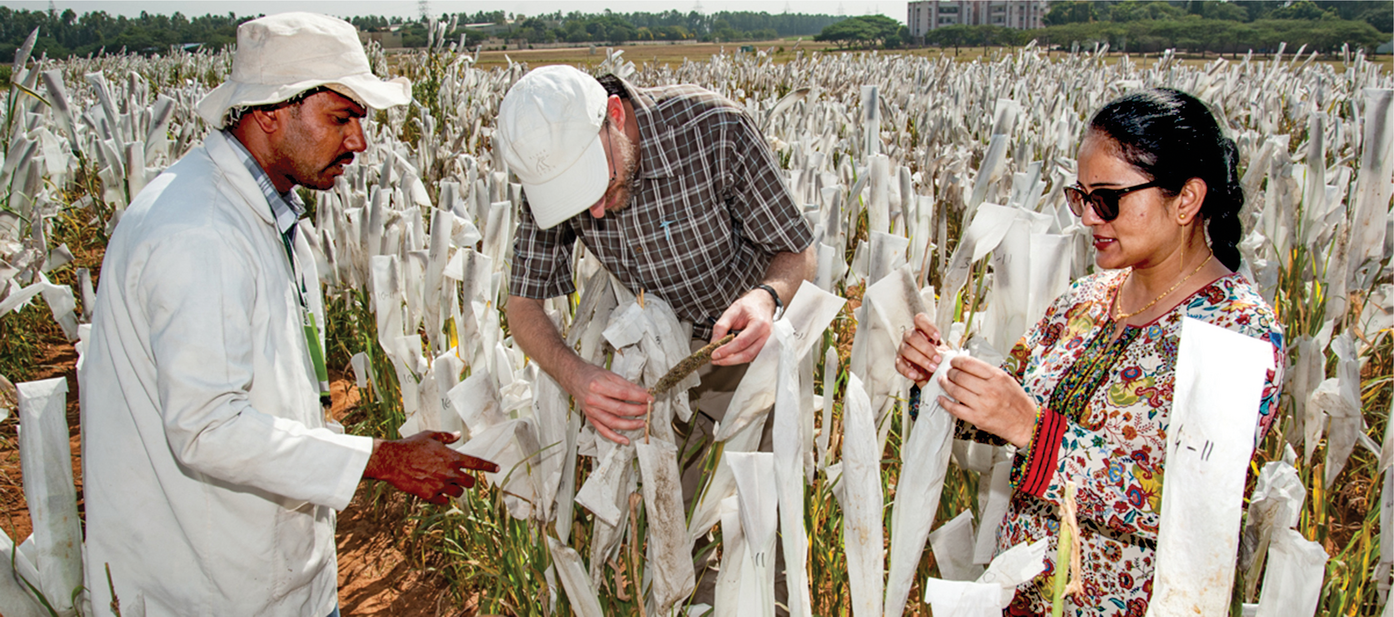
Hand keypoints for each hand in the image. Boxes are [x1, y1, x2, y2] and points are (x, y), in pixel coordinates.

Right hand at [364, 431, 497, 504]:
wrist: (392, 460)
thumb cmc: (410, 446)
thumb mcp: (430, 436)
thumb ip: (446, 437)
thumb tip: (457, 435)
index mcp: (452, 457)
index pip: (477, 463)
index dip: (489, 466)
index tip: (498, 469)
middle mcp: (450, 472)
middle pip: (470, 483)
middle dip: (467, 481)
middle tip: (459, 479)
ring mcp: (440, 485)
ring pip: (458, 494)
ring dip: (454, 490)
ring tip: (444, 484)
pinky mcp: (430, 495)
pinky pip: (443, 501)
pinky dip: (442, 498)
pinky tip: (435, 491)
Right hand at [558, 361, 650, 444]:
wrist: (575, 379)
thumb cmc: (592, 375)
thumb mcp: (610, 374)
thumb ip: (627, 385)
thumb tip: (643, 393)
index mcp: (599, 385)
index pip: (624, 394)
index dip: (639, 398)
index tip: (649, 398)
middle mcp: (594, 400)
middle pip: (620, 410)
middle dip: (638, 410)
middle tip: (648, 409)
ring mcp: (592, 411)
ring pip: (613, 422)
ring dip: (630, 425)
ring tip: (642, 423)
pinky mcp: (591, 418)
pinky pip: (603, 431)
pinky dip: (615, 437)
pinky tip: (625, 440)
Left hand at [709, 290, 776, 365]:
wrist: (762, 303)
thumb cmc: (749, 306)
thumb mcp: (732, 310)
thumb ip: (722, 326)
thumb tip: (714, 342)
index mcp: (759, 324)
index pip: (742, 342)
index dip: (727, 350)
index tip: (714, 354)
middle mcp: (766, 335)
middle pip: (747, 354)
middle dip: (729, 360)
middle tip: (715, 359)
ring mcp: (766, 343)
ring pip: (749, 358)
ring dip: (733, 361)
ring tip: (720, 358)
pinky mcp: (763, 347)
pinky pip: (751, 356)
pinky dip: (738, 358)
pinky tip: (729, 355)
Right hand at [896, 313, 946, 385]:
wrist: (930, 372)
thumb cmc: (935, 357)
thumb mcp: (943, 351)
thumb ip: (943, 350)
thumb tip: (946, 354)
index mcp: (921, 330)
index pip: (920, 320)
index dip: (928, 326)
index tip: (937, 337)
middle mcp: (909, 336)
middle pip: (913, 337)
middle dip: (927, 349)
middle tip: (938, 359)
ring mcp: (903, 348)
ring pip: (908, 351)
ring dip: (922, 360)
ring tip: (933, 368)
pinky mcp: (899, 361)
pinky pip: (899, 364)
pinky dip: (907, 371)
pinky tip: (916, 375)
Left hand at [936, 355, 1036, 447]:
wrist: (1025, 422)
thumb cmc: (1017, 401)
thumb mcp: (1006, 379)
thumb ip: (987, 372)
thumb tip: (967, 365)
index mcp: (996, 377)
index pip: (969, 364)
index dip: (956, 361)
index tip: (953, 362)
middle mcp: (989, 390)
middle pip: (959, 376)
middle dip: (950, 373)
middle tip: (947, 373)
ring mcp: (982, 405)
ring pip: (955, 391)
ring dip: (945, 384)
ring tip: (943, 382)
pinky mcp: (977, 418)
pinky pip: (955, 409)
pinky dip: (945, 402)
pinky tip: (942, 398)